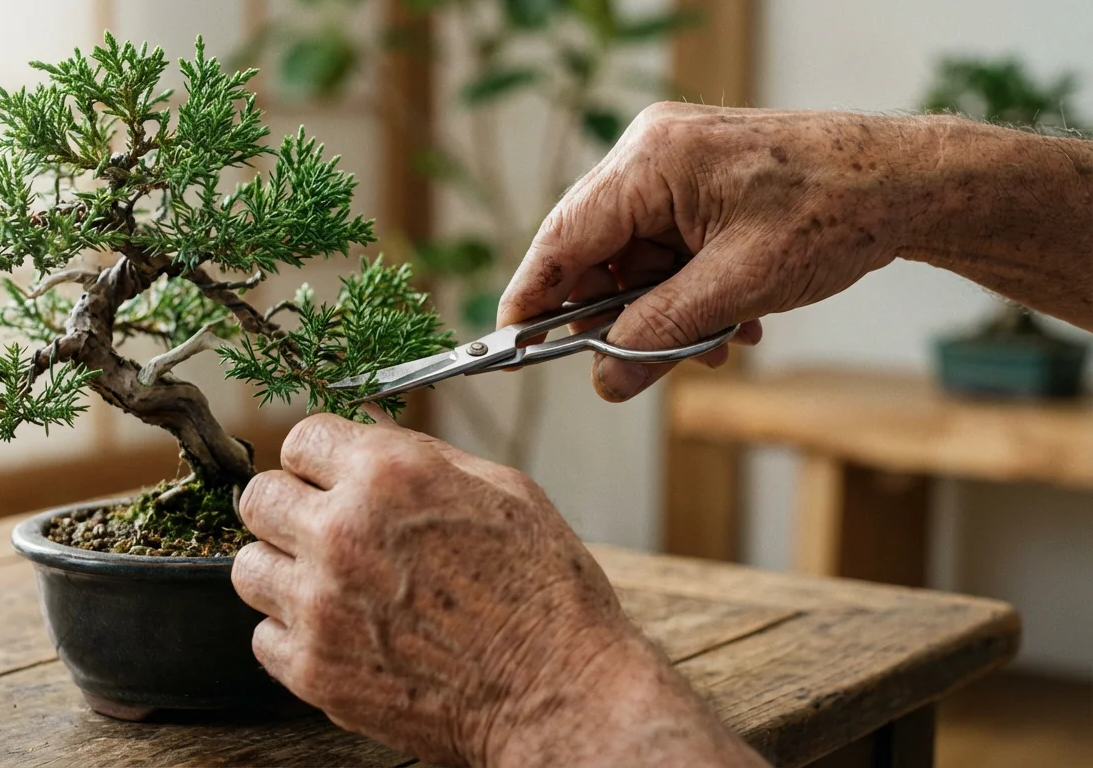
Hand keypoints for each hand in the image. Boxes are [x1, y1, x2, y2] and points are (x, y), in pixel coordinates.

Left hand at [231, 412, 762, 766]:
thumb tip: (369, 431)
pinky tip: (340, 632)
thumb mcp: (503, 491)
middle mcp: (343, 532)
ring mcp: (320, 606)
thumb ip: (422, 455)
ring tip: (332, 584)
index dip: (322, 458)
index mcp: (391, 476)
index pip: (302, 437)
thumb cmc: (546, 596)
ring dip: (284, 569)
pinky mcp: (313, 670)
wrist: (559, 697)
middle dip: (292, 506)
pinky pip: (262, 637)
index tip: (330, 476)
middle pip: (259, 498)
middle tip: (325, 528)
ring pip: (248, 567)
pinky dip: (293, 634)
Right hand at [498, 103, 964, 400]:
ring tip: (716, 341)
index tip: (510, 348)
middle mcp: (653, 153)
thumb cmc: (835, 212)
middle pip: (594, 252)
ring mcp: (676, 164)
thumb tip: (605, 381)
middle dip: (618, 315)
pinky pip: (666, 247)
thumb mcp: (738, 288)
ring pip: (633, 258)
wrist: (909, 182)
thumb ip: (661, 335)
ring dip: (662, 310)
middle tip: (637, 363)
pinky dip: (686, 290)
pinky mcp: (700, 181)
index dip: (532, 299)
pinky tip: (732, 317)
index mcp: (651, 162)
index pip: (563, 239)